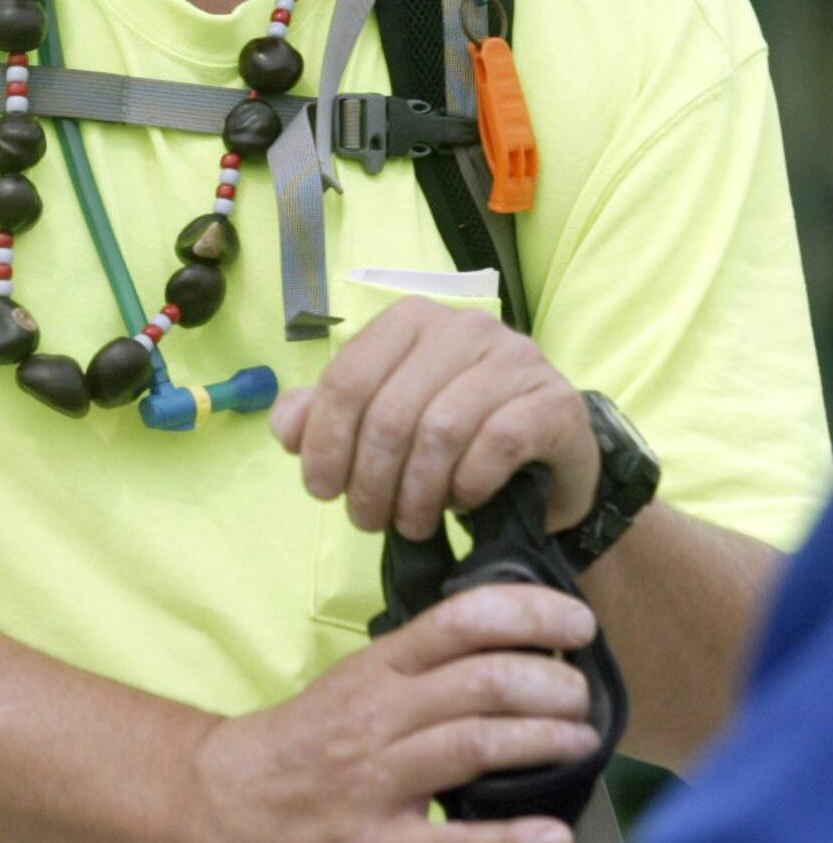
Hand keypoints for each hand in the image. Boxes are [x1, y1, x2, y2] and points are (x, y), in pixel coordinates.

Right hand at [196, 582, 599, 842]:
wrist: (224, 802)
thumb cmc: (304, 742)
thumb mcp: (357, 684)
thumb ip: (424, 671)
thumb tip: (517, 656)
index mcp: (378, 670)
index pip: (460, 620)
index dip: (529, 614)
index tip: (578, 624)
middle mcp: (380, 716)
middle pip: (481, 682)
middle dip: (552, 684)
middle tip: (583, 698)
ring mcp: (376, 782)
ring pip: (474, 746)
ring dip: (544, 741)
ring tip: (582, 743)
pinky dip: (511, 841)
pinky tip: (553, 836)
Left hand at [270, 297, 599, 538]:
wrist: (547, 459)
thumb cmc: (455, 435)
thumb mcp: (382, 420)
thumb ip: (327, 415)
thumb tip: (288, 429)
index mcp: (410, 320)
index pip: (347, 378)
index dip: (325, 443)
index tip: (322, 491)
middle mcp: (464, 326)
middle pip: (390, 412)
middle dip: (370, 480)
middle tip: (369, 520)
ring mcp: (515, 359)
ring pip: (440, 430)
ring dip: (416, 492)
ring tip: (411, 522)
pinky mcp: (554, 401)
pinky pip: (496, 444)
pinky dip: (467, 484)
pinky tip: (462, 502)